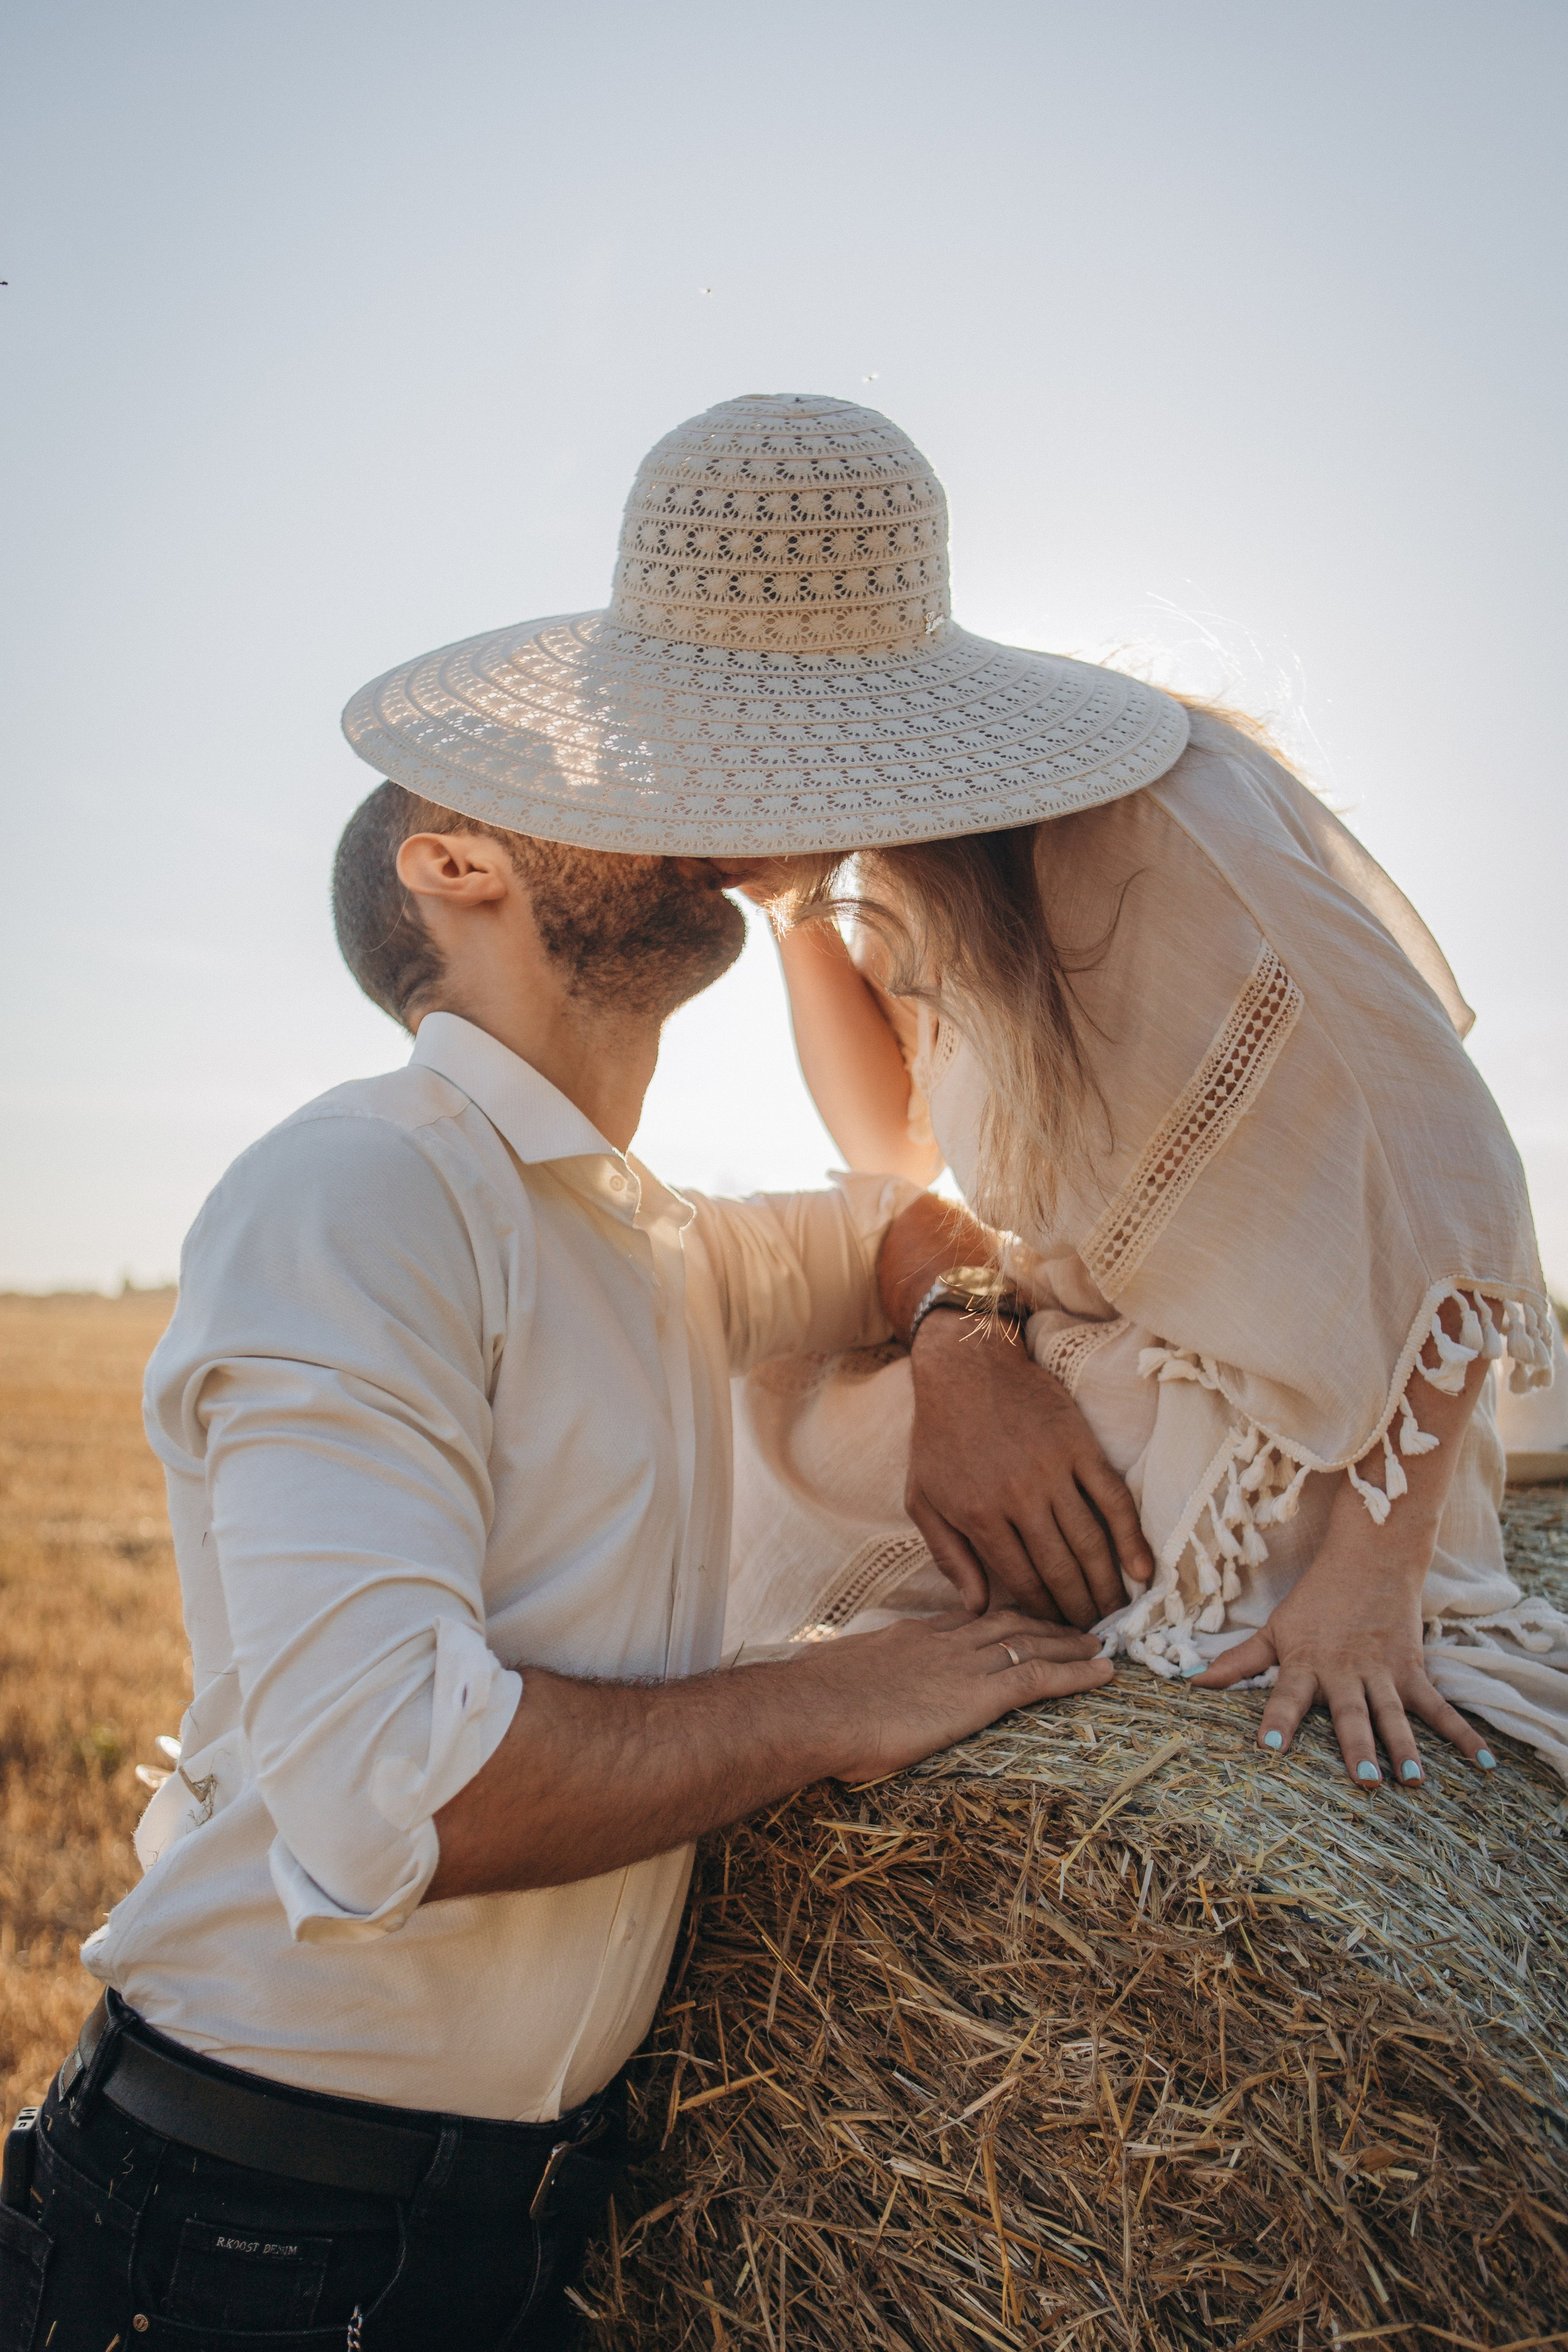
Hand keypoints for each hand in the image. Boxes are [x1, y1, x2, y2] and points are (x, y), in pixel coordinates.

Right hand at [798, 1608, 1112, 1783]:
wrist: (811, 1710)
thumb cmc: (810, 1704)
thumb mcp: (833, 1681)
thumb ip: (848, 1680)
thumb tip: (832, 1689)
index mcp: (908, 1638)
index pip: (965, 1622)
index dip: (998, 1619)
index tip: (1018, 1618)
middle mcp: (942, 1642)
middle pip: (1005, 1623)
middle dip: (1043, 1622)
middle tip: (1075, 1623)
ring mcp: (963, 1665)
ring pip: (1031, 1643)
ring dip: (1069, 1642)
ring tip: (1100, 1642)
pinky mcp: (978, 1695)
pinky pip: (1039, 1678)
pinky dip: (1077, 1673)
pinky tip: (1105, 1672)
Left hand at [906, 1313, 1152, 1628]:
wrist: (967, 1368)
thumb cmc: (939, 1437)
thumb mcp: (922, 1500)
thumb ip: (947, 1556)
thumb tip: (975, 1608)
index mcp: (979, 1515)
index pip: (1021, 1580)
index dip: (1042, 1612)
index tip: (1056, 1632)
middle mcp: (1019, 1498)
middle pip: (1060, 1569)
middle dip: (1080, 1609)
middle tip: (1094, 1633)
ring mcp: (1053, 1471)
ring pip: (1090, 1542)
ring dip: (1108, 1584)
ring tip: (1117, 1613)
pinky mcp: (1080, 1448)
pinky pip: (1113, 1499)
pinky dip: (1131, 1537)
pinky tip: (1143, 1569)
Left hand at [1192, 1535, 1493, 1784]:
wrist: (1370, 1559)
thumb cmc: (1315, 1602)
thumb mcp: (1274, 1630)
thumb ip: (1237, 1662)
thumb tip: (1191, 1684)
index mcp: (1306, 1664)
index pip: (1287, 1695)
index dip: (1278, 1720)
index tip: (1269, 1747)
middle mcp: (1345, 1672)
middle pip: (1351, 1713)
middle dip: (1358, 1747)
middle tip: (1366, 1781)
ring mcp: (1383, 1672)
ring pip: (1395, 1714)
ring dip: (1406, 1747)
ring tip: (1413, 1780)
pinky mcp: (1412, 1670)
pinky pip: (1438, 1706)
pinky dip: (1461, 1733)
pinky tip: (1481, 1762)